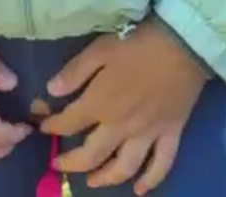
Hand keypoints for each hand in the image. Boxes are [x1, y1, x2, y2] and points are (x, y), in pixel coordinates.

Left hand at [40, 18, 208, 193]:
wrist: (182, 44)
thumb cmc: (138, 42)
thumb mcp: (100, 49)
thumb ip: (75, 72)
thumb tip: (51, 90)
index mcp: (101, 102)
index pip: (69, 123)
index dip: (52, 126)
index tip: (43, 126)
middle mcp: (121, 126)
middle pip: (91, 155)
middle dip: (70, 163)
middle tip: (57, 164)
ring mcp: (147, 134)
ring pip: (123, 168)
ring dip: (105, 179)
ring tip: (91, 181)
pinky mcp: (170, 134)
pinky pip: (161, 165)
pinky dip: (150, 181)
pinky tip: (139, 189)